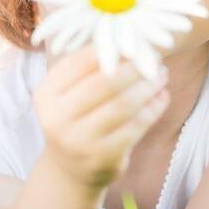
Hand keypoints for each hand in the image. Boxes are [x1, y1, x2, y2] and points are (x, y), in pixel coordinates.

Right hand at [33, 45, 168, 188]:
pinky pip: (135, 127)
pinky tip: (162, 97)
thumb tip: (126, 39)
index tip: (133, 42)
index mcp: (46, 94)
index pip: (79, 62)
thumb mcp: (68, 93)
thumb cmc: (76, 118)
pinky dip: (153, 108)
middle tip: (154, 58)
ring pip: (124, 105)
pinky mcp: (103, 158)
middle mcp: (57, 118)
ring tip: (161, 75)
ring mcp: (79, 141)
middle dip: (134, 67)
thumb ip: (88, 68)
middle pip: (105, 83)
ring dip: (148, 86)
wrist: (71, 169)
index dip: (110, 49)